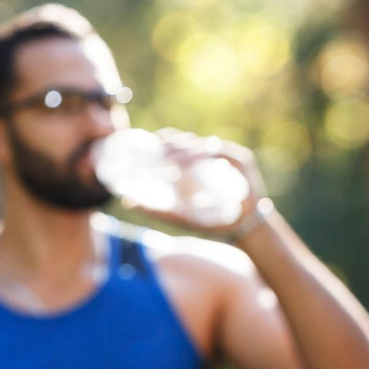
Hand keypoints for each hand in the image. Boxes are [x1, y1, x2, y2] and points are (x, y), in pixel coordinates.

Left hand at [126, 129, 268, 234]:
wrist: (240, 229)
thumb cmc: (211, 221)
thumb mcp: (179, 216)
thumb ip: (154, 210)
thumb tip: (126, 202)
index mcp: (199, 164)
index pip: (183, 144)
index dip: (170, 138)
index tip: (157, 139)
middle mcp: (213, 157)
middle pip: (193, 142)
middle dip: (177, 143)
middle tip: (164, 150)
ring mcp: (229, 157)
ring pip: (206, 145)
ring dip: (190, 149)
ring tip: (177, 160)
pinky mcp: (242, 162)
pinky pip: (224, 153)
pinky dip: (210, 153)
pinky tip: (198, 160)